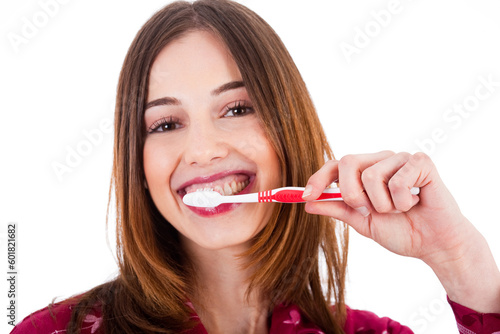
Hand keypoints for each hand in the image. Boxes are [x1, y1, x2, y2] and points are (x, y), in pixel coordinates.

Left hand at [303, 151, 499, 312]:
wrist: (434, 245)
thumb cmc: (402, 230)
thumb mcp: (362, 222)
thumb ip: (337, 209)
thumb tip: (307, 203)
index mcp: (365, 171)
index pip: (335, 165)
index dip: (318, 178)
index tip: (305, 196)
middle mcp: (381, 160)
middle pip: (348, 162)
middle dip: (352, 193)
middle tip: (369, 210)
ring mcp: (401, 159)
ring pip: (371, 176)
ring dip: (382, 205)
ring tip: (399, 209)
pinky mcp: (421, 162)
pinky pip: (396, 180)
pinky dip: (402, 202)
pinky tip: (415, 203)